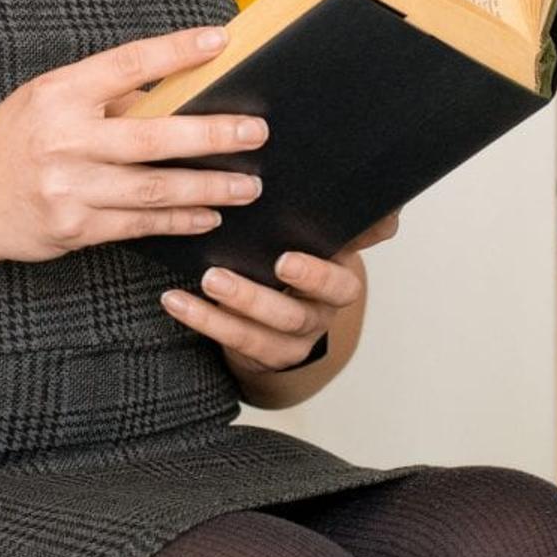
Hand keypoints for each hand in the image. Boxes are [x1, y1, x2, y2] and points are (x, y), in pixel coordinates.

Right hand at [0, 25, 272, 265]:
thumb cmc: (10, 142)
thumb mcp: (45, 100)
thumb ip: (103, 97)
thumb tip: (174, 91)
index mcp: (59, 93)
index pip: (128, 65)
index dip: (177, 51)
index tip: (221, 41)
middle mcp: (64, 140)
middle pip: (153, 137)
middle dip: (212, 135)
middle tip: (256, 132)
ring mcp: (69, 188)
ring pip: (154, 189)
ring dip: (208, 188)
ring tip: (248, 184)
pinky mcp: (74, 228)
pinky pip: (139, 225)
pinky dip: (179, 220)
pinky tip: (209, 215)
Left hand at [163, 211, 397, 370]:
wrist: (291, 308)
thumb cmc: (298, 254)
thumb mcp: (320, 234)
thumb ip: (340, 217)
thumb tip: (380, 201)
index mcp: (339, 276)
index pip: (340, 278)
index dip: (316, 274)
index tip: (284, 260)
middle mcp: (321, 312)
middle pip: (299, 312)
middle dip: (260, 296)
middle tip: (222, 275)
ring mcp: (295, 338)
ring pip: (265, 331)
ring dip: (231, 306)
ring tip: (205, 281)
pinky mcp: (267, 355)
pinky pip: (235, 342)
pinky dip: (203, 320)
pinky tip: (176, 300)